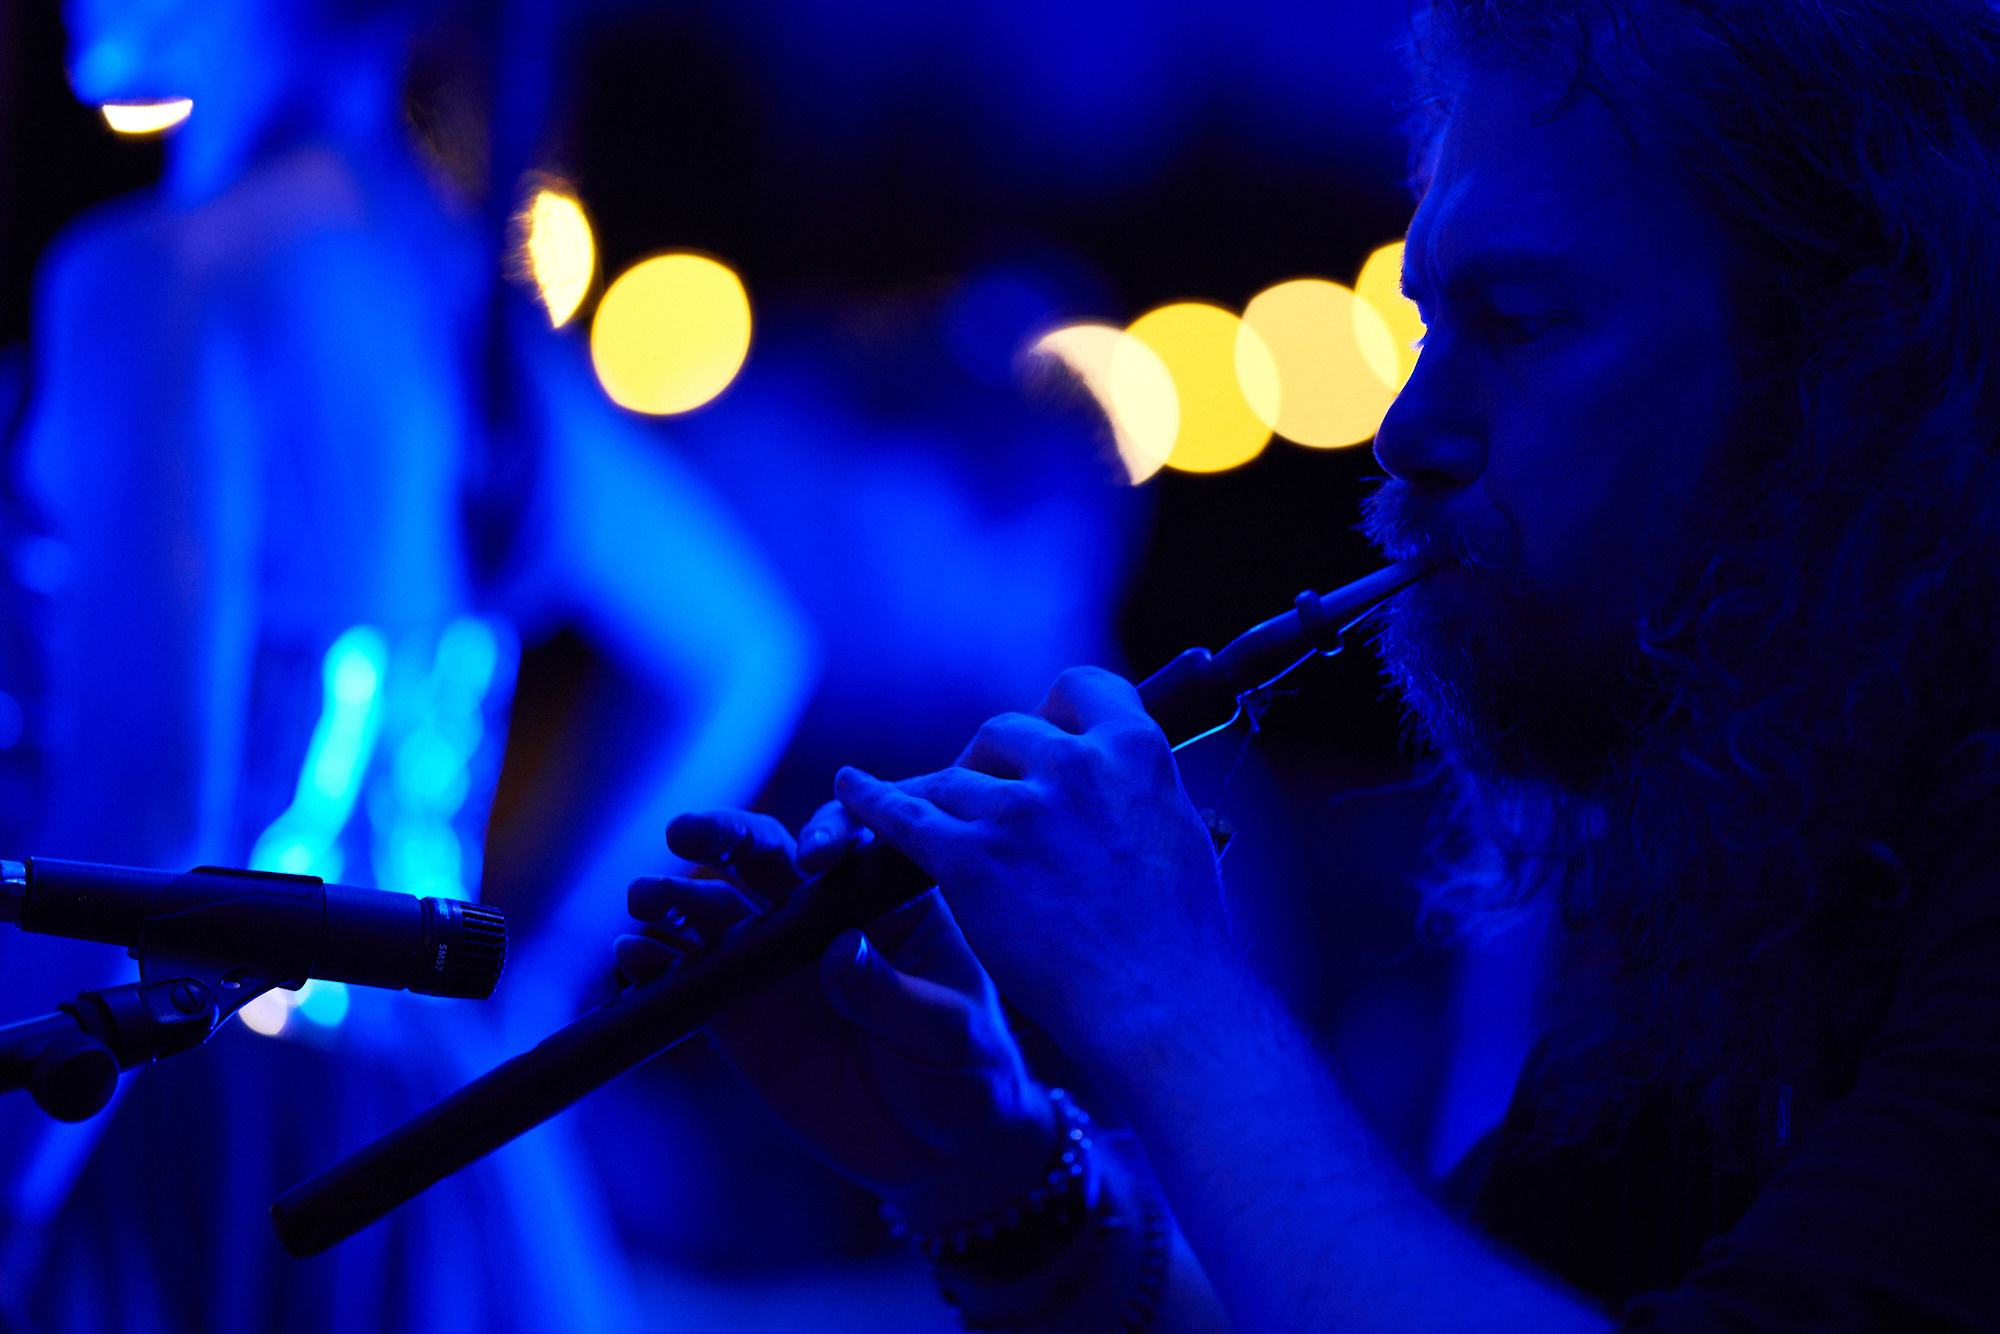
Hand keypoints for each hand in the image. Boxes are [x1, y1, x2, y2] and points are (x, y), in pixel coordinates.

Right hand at [617, 806, 1054, 1228]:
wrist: (937, 1151)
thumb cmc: (967, 1074)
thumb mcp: (949, 1033)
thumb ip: (895, 994)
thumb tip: (841, 953)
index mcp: (887, 901)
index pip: (849, 843)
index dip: (824, 832)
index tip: (812, 857)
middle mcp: (821, 917)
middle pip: (764, 854)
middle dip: (723, 835)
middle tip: (685, 834)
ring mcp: (774, 962)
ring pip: (715, 908)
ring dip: (676, 895)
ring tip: (647, 899)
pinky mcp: (738, 1015)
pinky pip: (687, 976)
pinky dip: (655, 961)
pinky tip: (635, 957)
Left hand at [831, 666, 1238, 1063]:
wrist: (1158, 1002)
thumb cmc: (1181, 938)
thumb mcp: (1178, 831)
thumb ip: (1136, 791)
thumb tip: (1119, 779)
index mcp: (1134, 749)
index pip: (1080, 688)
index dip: (1057, 712)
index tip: (1048, 735)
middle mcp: (1072, 765)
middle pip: (1004, 730)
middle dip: (991, 759)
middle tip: (991, 796)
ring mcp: (1016, 811)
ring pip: (953, 776)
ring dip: (938, 792)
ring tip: (922, 805)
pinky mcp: (969, 859)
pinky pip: (903, 814)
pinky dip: (870, 800)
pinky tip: (850, 790)